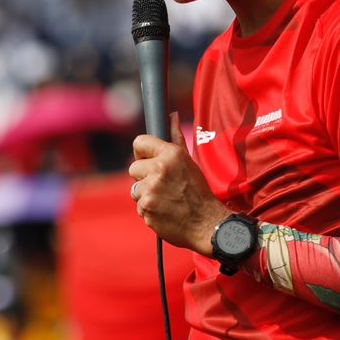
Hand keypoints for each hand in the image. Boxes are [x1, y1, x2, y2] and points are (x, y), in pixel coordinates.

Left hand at [129, 115, 231, 255]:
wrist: (206, 224)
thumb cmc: (198, 191)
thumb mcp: (189, 162)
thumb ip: (176, 138)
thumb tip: (171, 115)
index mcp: (171, 155)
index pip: (139, 142)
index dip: (142, 152)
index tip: (147, 160)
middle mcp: (159, 170)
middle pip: (133, 168)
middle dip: (144, 177)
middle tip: (162, 185)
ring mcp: (151, 190)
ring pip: (135, 189)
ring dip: (146, 195)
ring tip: (165, 200)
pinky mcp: (146, 208)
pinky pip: (139, 206)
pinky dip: (149, 210)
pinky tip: (164, 211)